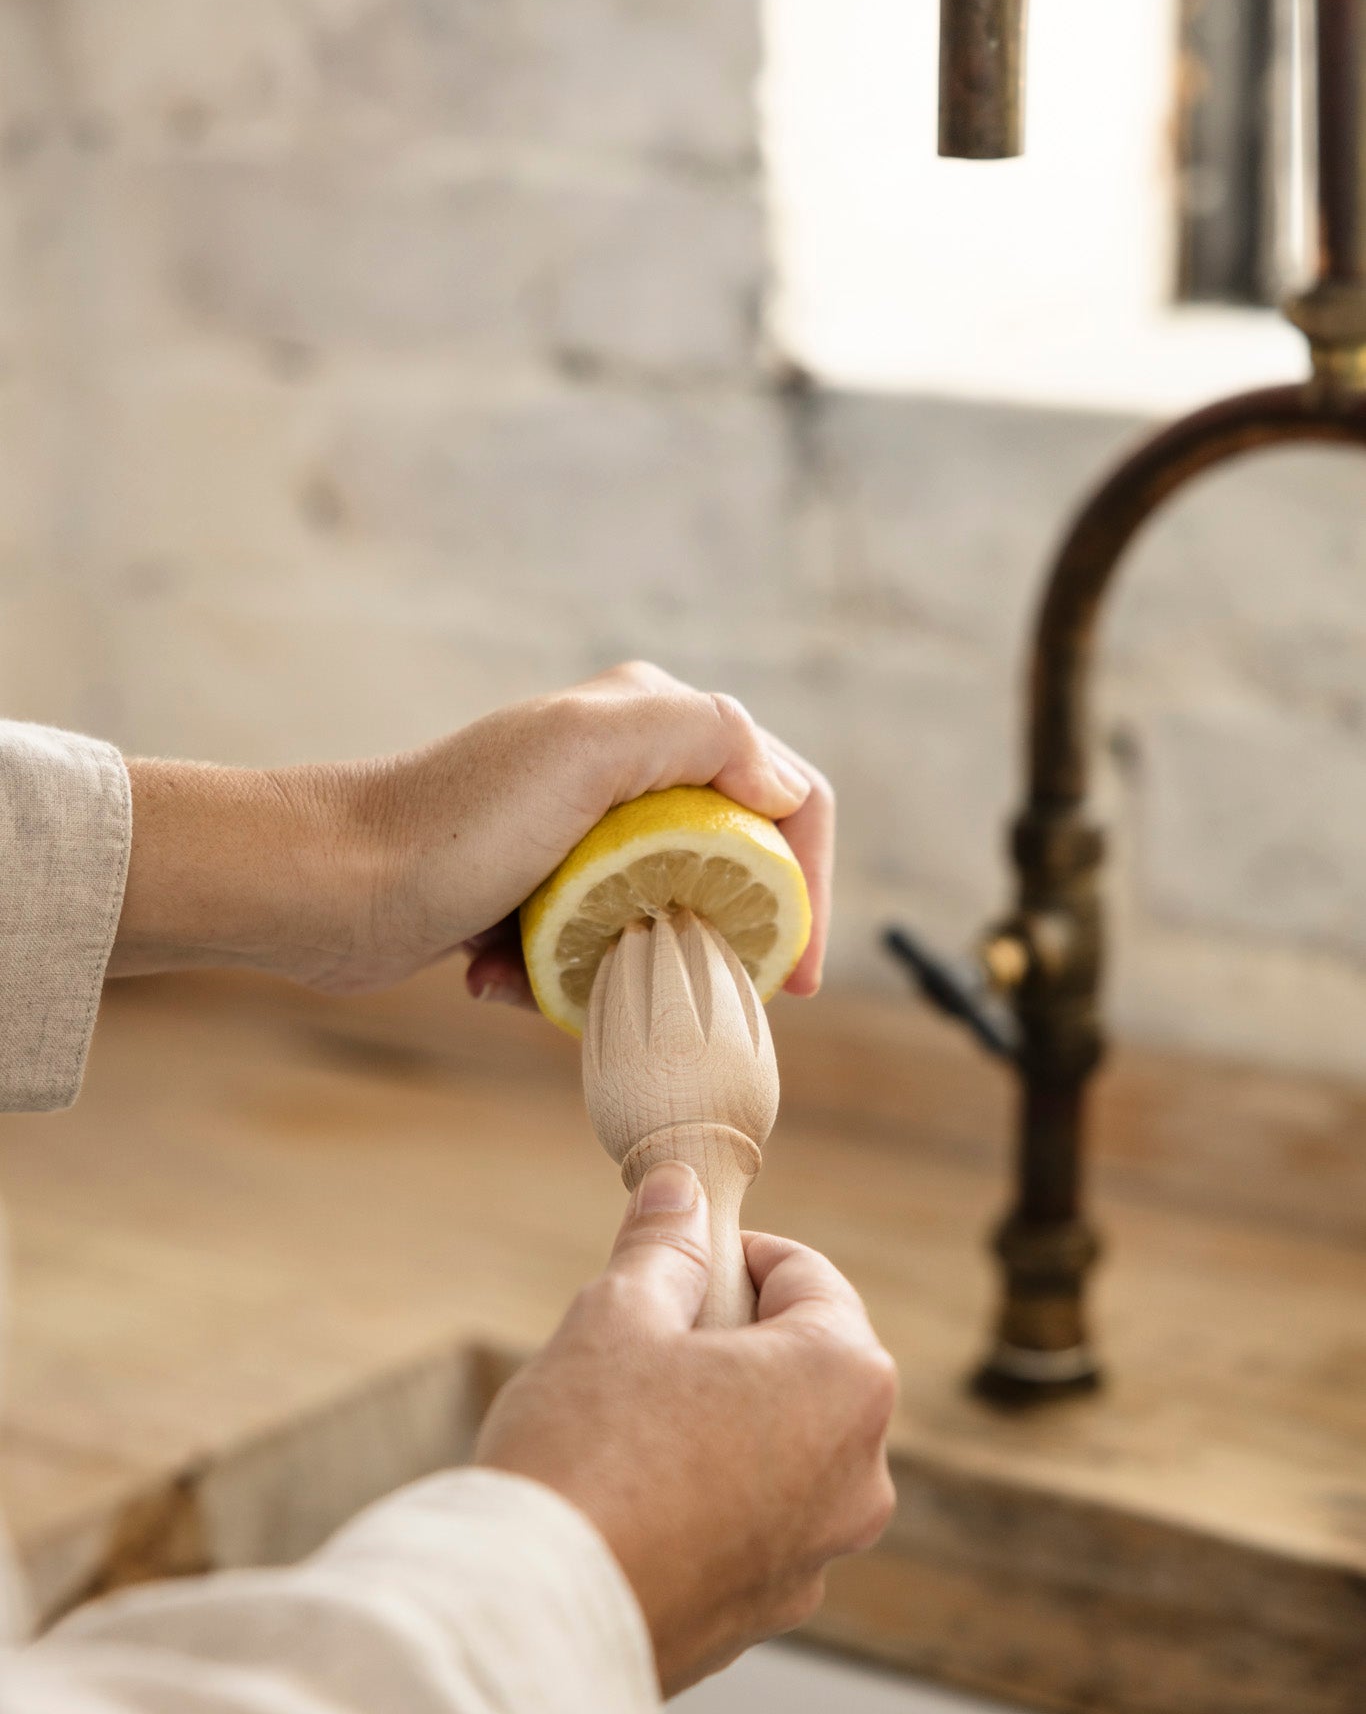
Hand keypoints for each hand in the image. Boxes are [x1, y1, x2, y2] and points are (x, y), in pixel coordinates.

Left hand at [110, 662, 832, 1001]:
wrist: (330, 888)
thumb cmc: (458, 825)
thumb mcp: (590, 750)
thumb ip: (705, 734)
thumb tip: (782, 788)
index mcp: (650, 717)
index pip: (784, 792)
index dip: (807, 881)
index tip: (794, 972)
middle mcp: (622, 765)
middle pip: (731, 862)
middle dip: (713, 937)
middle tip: (696, 995)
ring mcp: (577, 832)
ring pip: (665, 915)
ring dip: (625, 964)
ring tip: (561, 978)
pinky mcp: (534, 891)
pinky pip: (595, 946)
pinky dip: (560, 977)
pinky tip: (498, 978)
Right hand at [475, 1162, 897, 1696]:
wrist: (535, 1620)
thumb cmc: (586, 1452)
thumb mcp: (617, 1315)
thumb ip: (663, 1246)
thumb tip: (681, 1191)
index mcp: (844, 1381)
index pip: (808, 1276)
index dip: (735, 1252)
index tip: (676, 1256)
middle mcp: (859, 1475)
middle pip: (804, 1366)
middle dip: (731, 1339)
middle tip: (643, 1336)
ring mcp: (817, 1557)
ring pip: (778, 1451)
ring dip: (720, 1420)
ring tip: (624, 1419)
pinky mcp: (764, 1615)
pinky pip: (748, 1525)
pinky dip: (705, 1497)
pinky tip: (625, 1495)